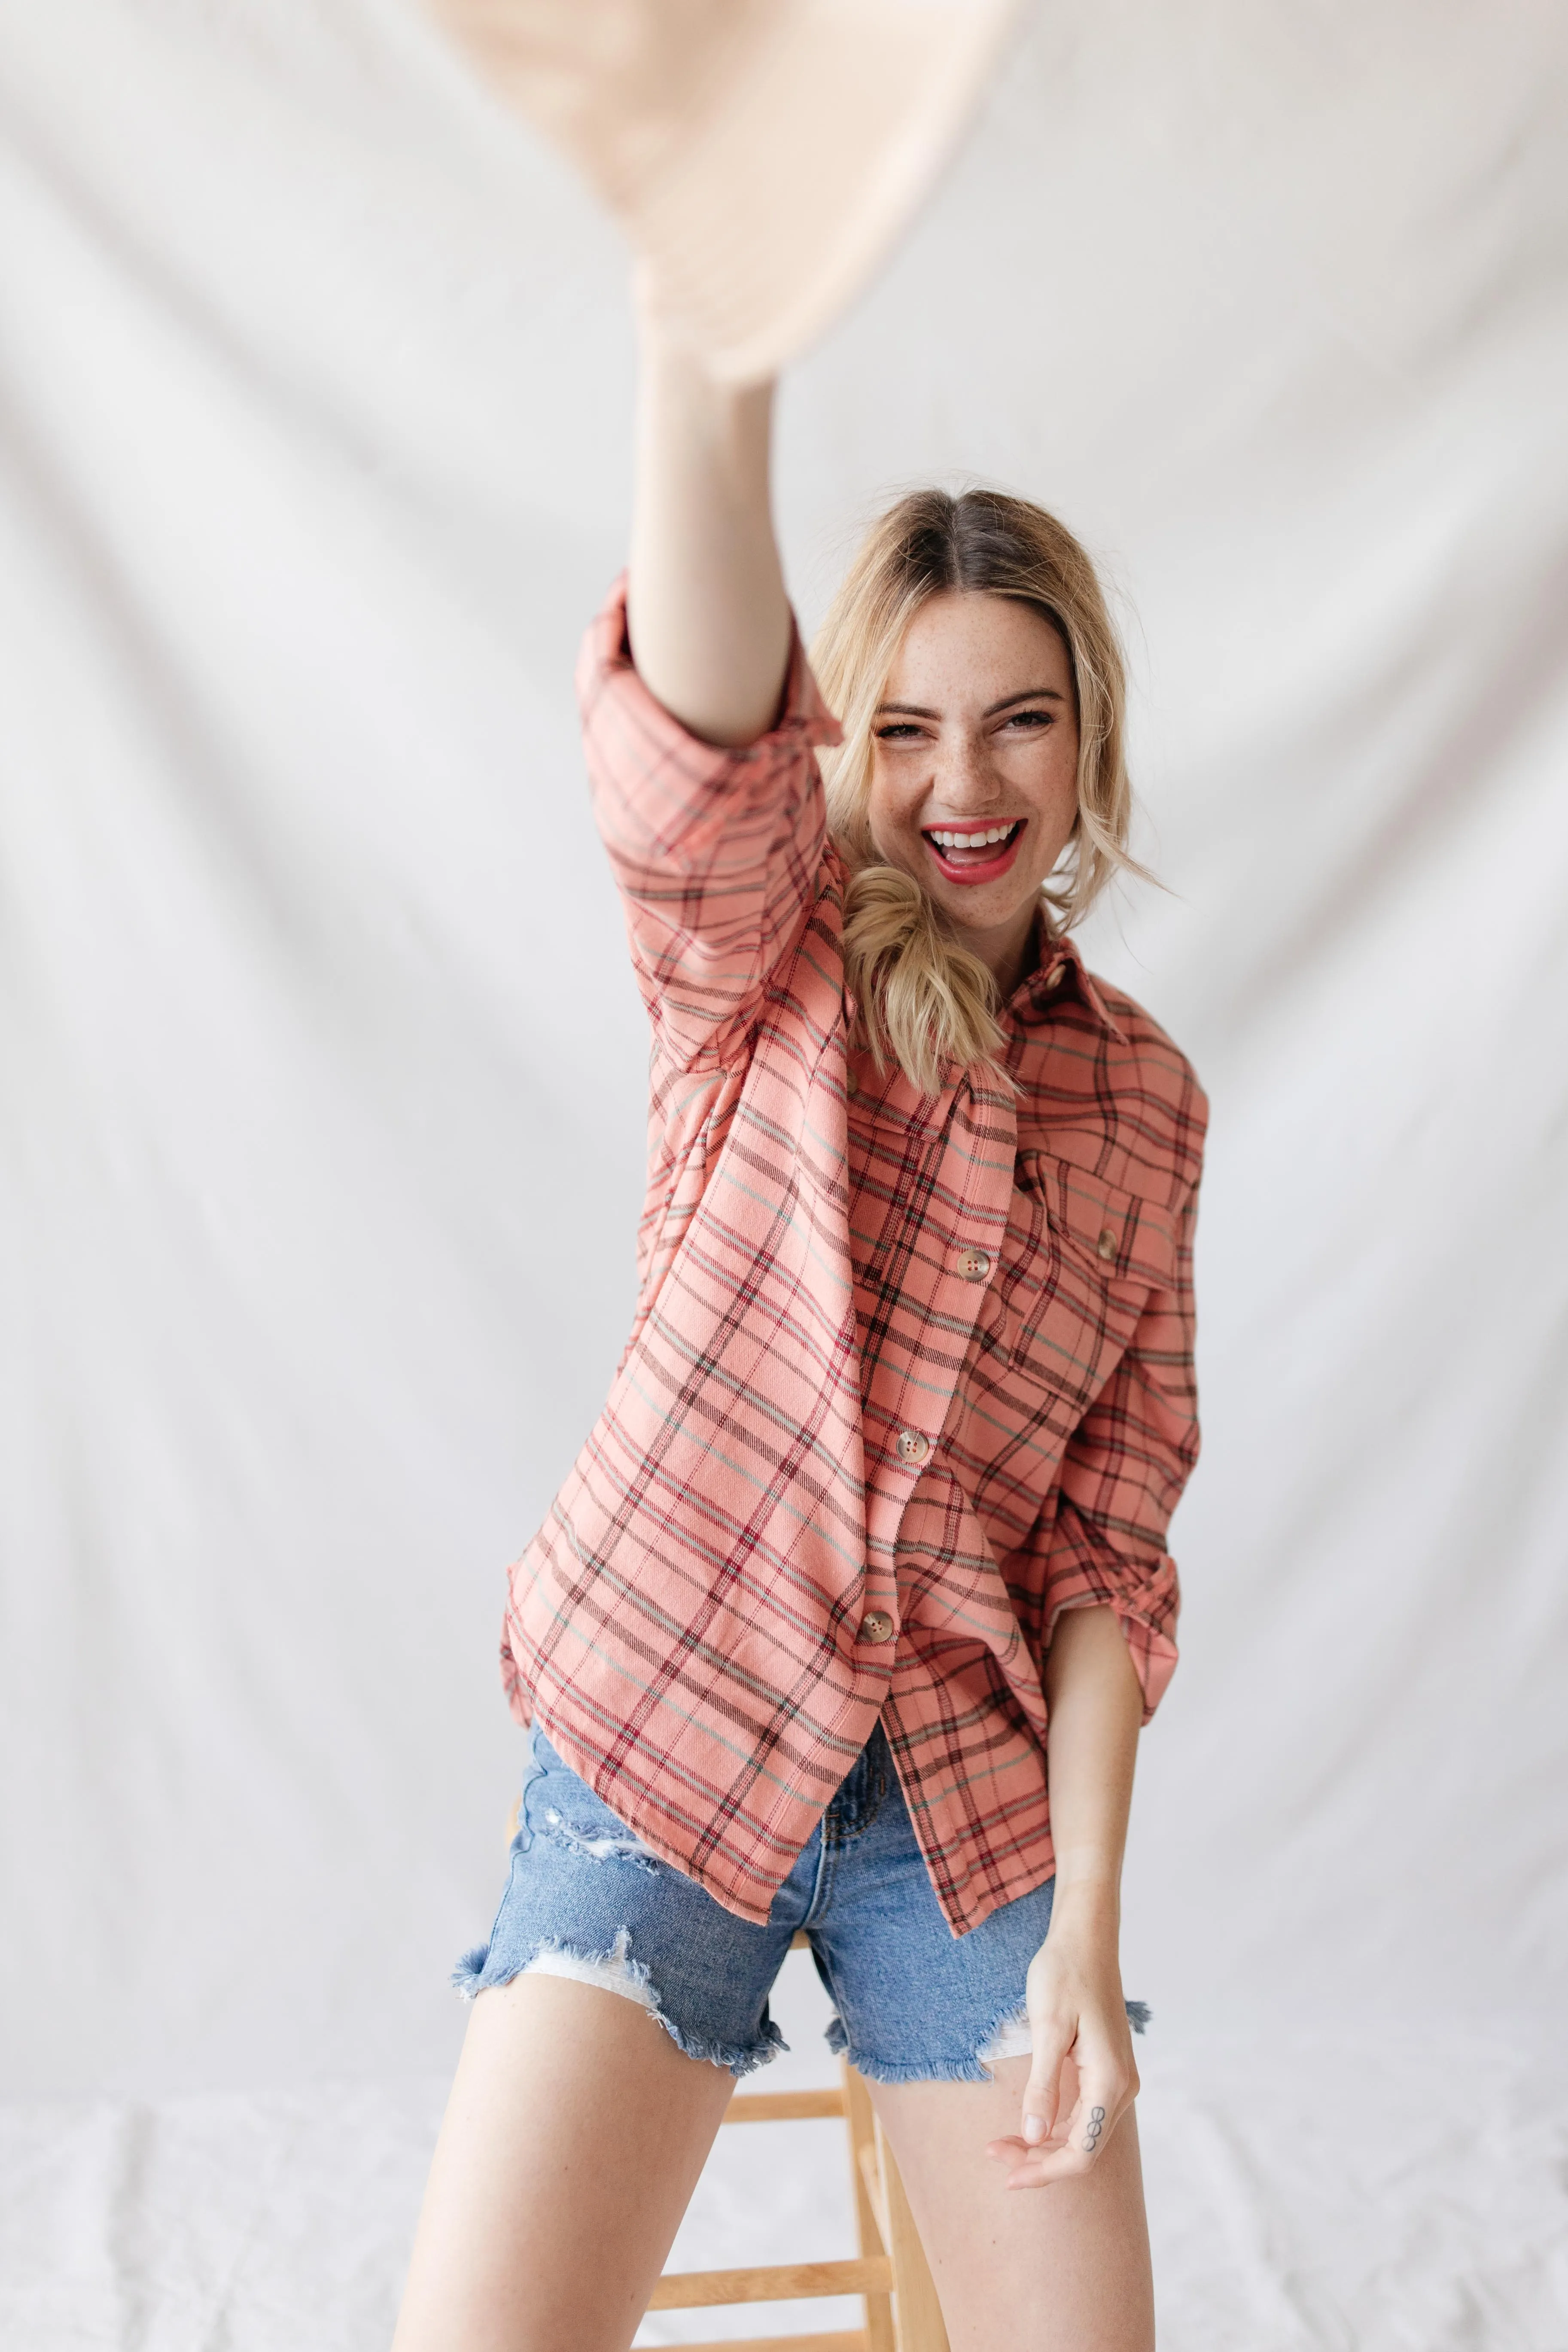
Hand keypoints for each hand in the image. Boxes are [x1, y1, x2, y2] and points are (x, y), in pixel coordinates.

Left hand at [985, 1917, 1138, 2188]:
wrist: (1085, 1939)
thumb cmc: (1064, 1974)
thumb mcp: (1046, 2028)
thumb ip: (1042, 2086)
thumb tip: (1034, 2138)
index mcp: (1109, 2081)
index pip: (1082, 2153)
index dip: (1044, 2172)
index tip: (1006, 2175)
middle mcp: (1121, 2088)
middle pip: (1083, 2149)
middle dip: (1039, 2161)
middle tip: (993, 2154)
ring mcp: (1118, 2080)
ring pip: (1083, 2135)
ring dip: (1045, 2146)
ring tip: (1002, 2143)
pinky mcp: (1107, 2071)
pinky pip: (1084, 2114)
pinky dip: (1056, 2126)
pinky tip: (1028, 2124)